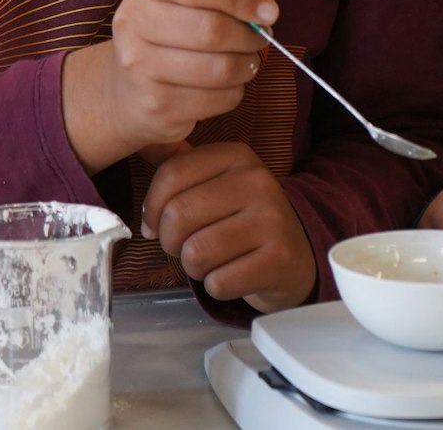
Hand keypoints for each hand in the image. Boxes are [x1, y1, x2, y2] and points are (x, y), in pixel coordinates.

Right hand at [62, 0, 275, 171]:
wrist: (127, 91)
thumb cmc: (172, 33)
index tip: (268, 10)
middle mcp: (134, 21)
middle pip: (211, 29)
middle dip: (250, 36)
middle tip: (261, 38)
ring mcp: (140, 66)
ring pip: (220, 68)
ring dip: (247, 66)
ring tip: (247, 61)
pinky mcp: (156, 104)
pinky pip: (219, 98)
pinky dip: (235, 92)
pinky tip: (226, 85)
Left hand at [142, 142, 316, 312]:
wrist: (298, 254)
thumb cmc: (243, 221)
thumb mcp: (217, 184)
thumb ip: (178, 177)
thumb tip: (145, 191)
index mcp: (237, 156)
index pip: (171, 174)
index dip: (151, 207)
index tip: (156, 223)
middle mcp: (258, 181)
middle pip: (178, 214)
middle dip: (170, 241)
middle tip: (185, 246)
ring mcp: (272, 220)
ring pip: (195, 253)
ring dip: (194, 266)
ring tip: (212, 260)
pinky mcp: (278, 260)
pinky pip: (218, 283)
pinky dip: (216, 287)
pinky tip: (232, 275)